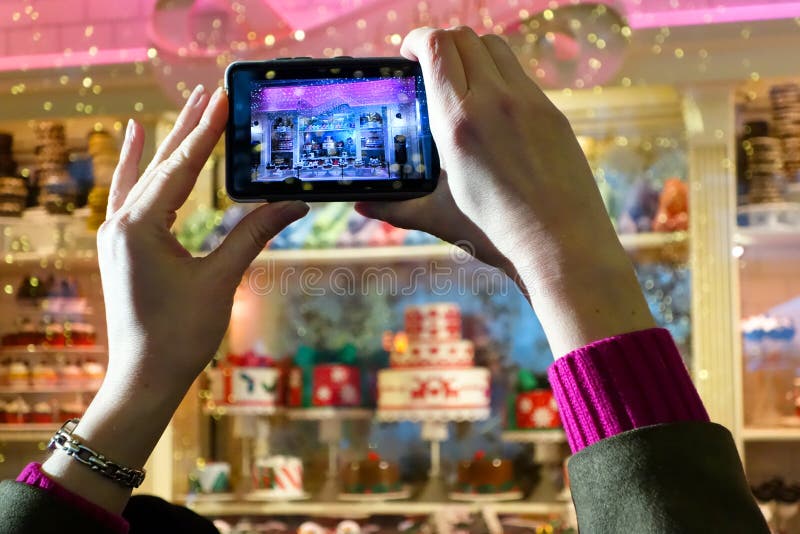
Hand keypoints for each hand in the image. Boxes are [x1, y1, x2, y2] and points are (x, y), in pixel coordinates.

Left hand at [42, 85, 307, 512]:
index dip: (208, 131)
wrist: (144, 378)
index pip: (182, 167)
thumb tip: (294, 202)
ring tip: (184, 107)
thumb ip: (254, 234)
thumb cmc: (181, 335)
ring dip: (166, 142)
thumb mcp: (221, 279)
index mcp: (141, 226)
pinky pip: (126, 193)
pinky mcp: (119, 245)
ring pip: (143, 176)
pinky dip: (134, 166)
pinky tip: (133, 140)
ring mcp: (115, 233)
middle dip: (189, 127)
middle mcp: (120, 222)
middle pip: (161, 164)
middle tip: (213, 92)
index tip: (225, 98)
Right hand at [377, 27, 653, 354]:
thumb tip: (360, 206)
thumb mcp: (438, 217)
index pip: (436, 46)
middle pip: (464, 37)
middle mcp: (494, 100)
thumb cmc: (497, 233)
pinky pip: (520, 75)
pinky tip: (493, 109)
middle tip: (428, 66)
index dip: (417, 39)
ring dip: (472, 52)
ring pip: (495, 47)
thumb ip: (396, 206)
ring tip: (461, 81)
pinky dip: (499, 76)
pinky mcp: (552, 112)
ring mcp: (528, 102)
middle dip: (440, 43)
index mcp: (458, 121)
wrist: (562, 244)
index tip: (407, 54)